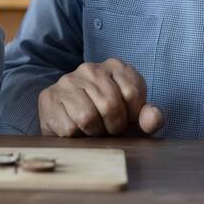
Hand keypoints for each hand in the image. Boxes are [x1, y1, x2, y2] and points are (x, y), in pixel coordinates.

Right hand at [38, 58, 163, 136]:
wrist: (72, 126)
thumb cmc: (109, 121)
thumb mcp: (134, 121)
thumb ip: (149, 119)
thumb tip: (154, 118)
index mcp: (116, 67)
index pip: (132, 92)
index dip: (132, 116)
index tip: (125, 119)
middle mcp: (90, 68)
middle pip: (110, 105)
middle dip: (113, 126)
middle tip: (108, 129)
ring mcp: (67, 81)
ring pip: (87, 117)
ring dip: (93, 133)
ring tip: (92, 129)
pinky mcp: (48, 97)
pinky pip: (69, 127)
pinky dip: (76, 137)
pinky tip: (76, 130)